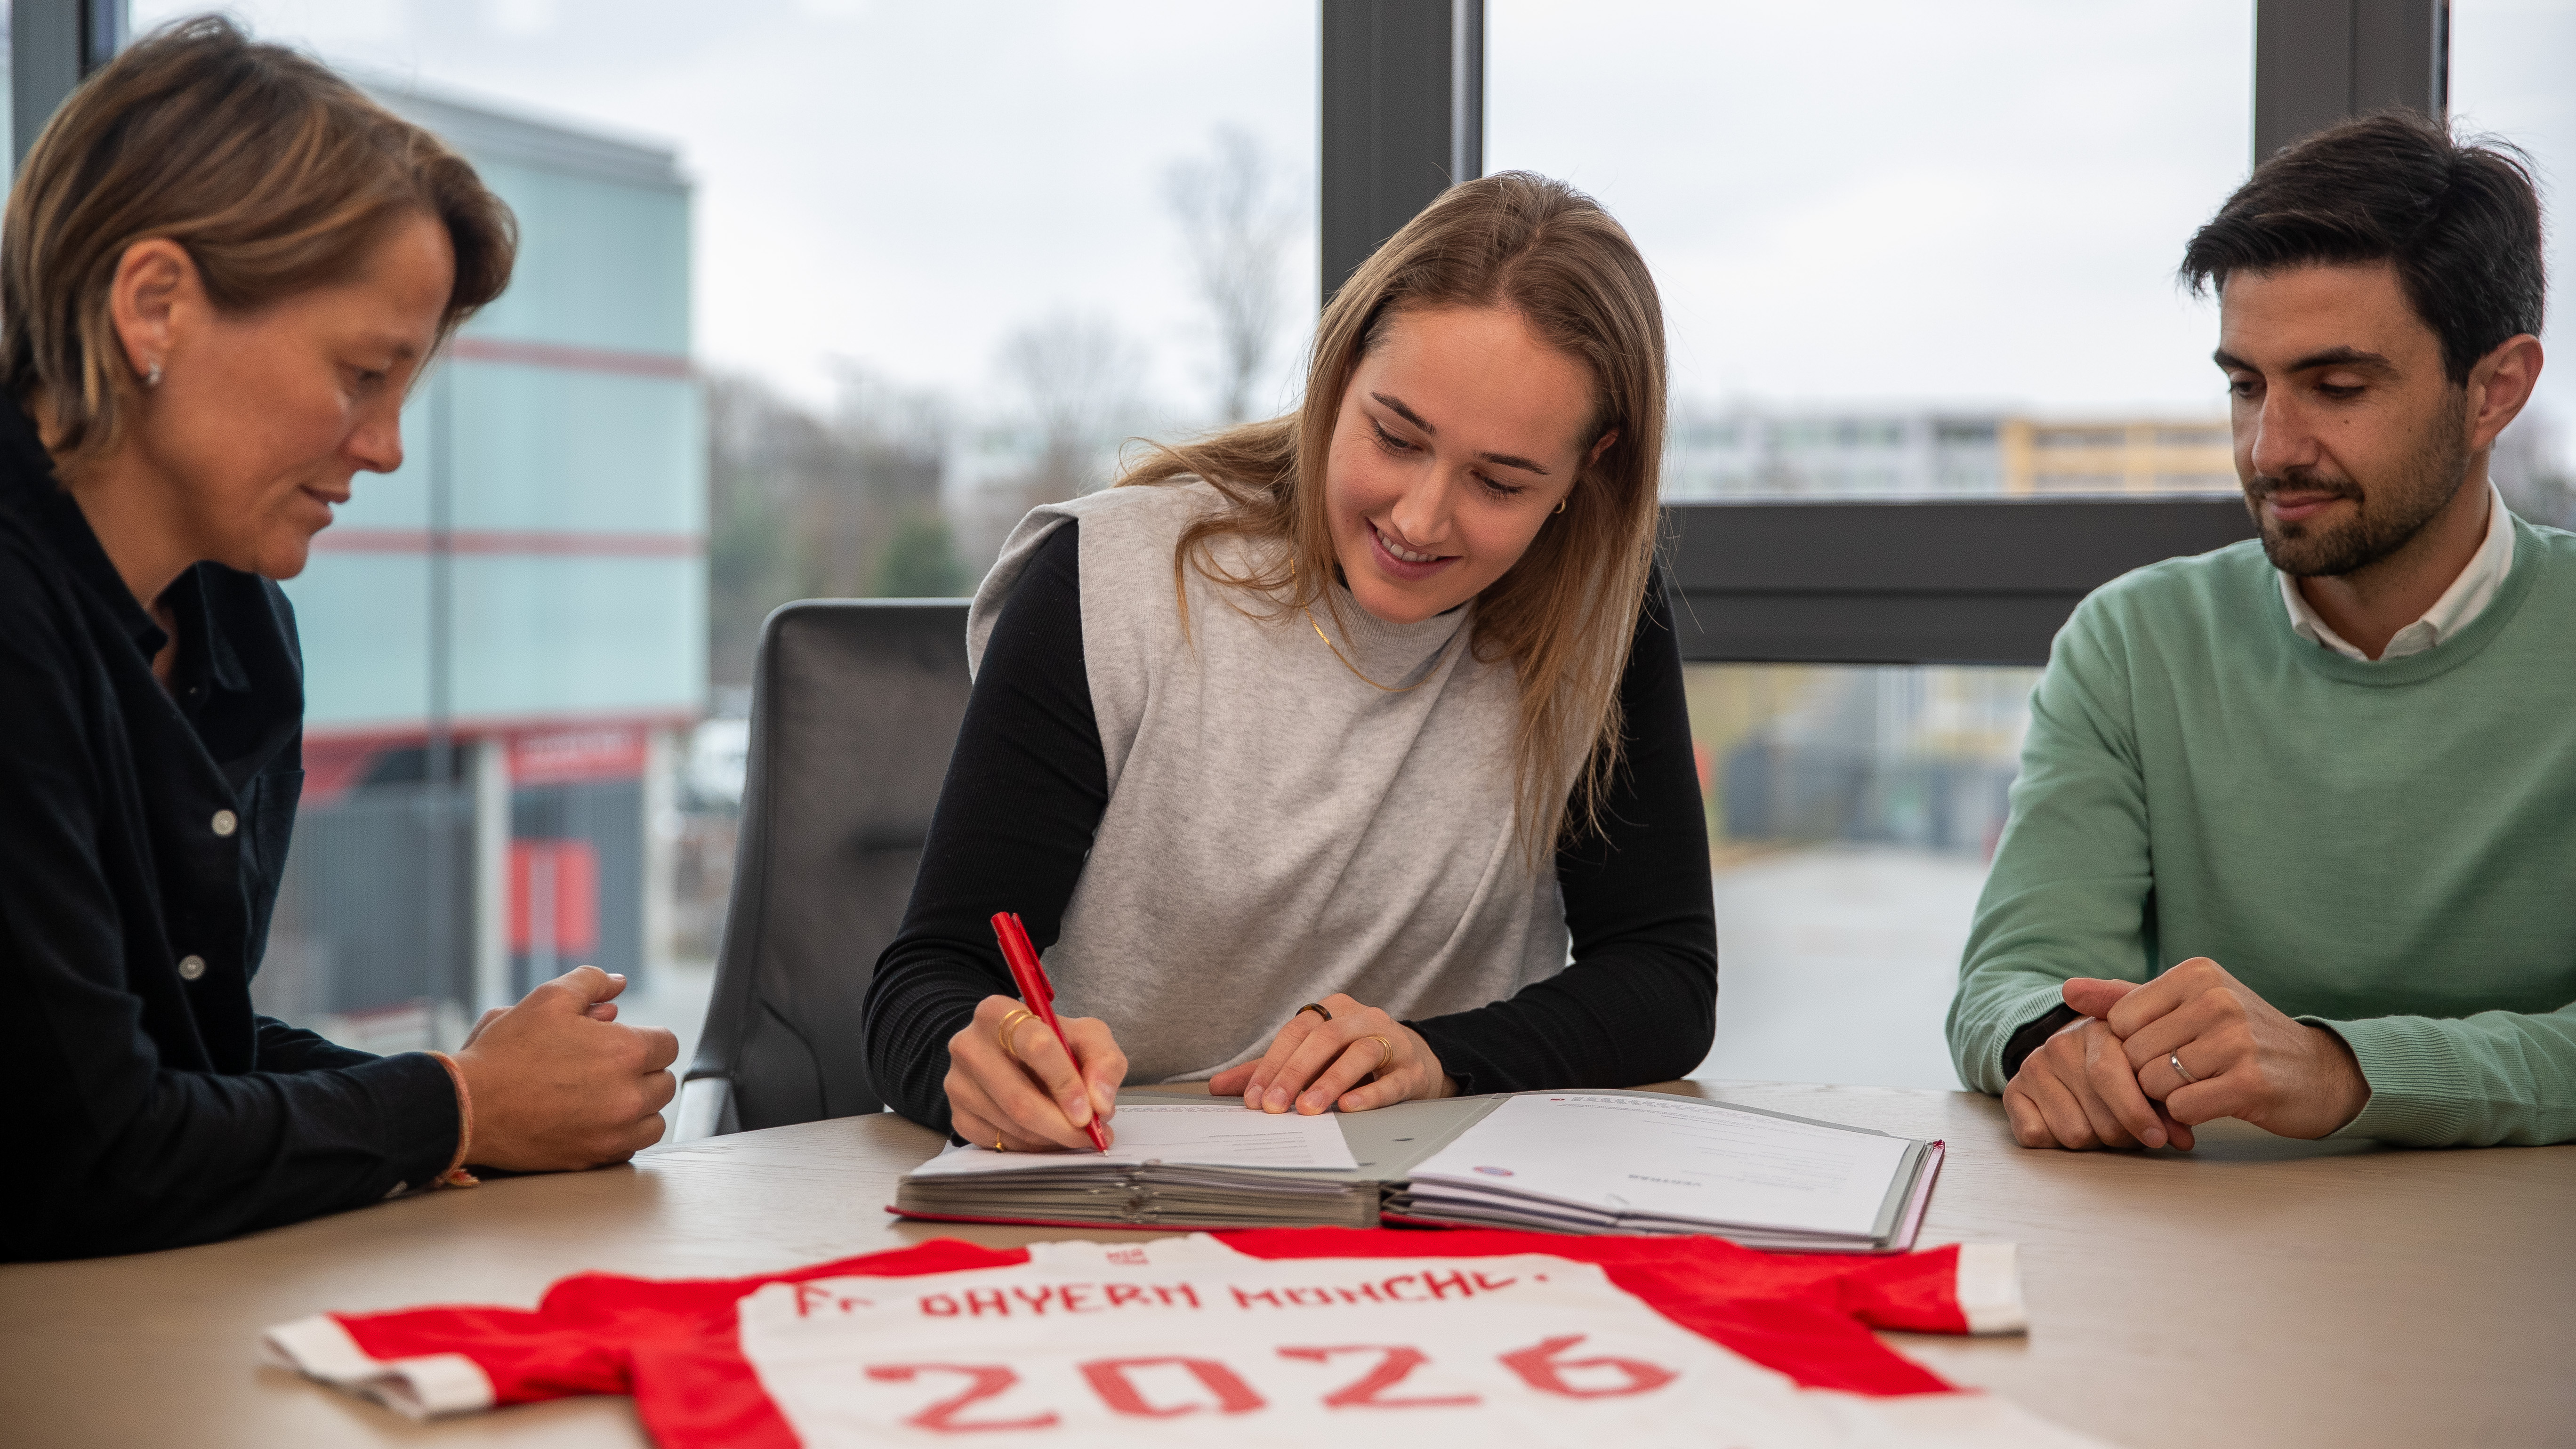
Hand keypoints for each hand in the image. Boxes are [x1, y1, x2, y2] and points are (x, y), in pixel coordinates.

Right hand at [450, 966, 678, 1170]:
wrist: (468, 1106)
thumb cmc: (506, 1051)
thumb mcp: (548, 999)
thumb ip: (591, 983)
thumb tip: (619, 983)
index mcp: (626, 1052)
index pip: (668, 1044)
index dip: (647, 1039)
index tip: (624, 1042)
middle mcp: (630, 1096)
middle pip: (665, 1083)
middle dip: (645, 1071)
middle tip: (609, 1067)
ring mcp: (614, 1132)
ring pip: (654, 1119)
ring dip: (640, 1106)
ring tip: (606, 1094)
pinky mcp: (596, 1158)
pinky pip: (630, 1146)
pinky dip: (621, 1134)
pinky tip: (595, 1120)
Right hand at [945, 995, 1124, 1151]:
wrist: (1009, 1053)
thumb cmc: (1050, 1042)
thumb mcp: (1085, 1036)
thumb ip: (1104, 1061)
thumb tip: (1100, 1103)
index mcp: (997, 1012)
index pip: (1036, 1046)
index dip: (1066, 1083)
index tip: (1089, 1112)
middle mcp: (968, 1045)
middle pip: (1020, 1099)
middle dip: (1063, 1125)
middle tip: (1090, 1136)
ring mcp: (958, 1083)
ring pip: (1012, 1125)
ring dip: (1052, 1137)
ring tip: (1073, 1130)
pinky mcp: (958, 1115)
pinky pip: (1000, 1143)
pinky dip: (1032, 1146)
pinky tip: (1047, 1134)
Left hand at [1207, 993, 1457, 1114]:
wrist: (1413, 1062)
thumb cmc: (1352, 1058)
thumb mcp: (1310, 1059)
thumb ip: (1267, 1070)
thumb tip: (1219, 1087)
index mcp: (1332, 1011)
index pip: (1296, 1032)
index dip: (1272, 1064)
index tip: (1253, 1099)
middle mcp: (1361, 1018)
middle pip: (1324, 1039)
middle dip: (1294, 1074)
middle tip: (1273, 1107)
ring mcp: (1390, 1041)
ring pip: (1360, 1054)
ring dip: (1330, 1082)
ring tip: (1308, 1109)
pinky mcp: (1411, 1069)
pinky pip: (1391, 1080)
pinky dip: (1369, 1094)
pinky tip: (1349, 1108)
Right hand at [2002, 998, 2197, 1151]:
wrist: (2070, 1044)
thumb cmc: (2120, 1058)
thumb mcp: (2148, 1064)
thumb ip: (2168, 1094)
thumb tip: (2181, 1138)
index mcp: (2098, 1030)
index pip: (2109, 1075)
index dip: (2137, 1113)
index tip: (2159, 1137)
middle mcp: (2059, 1045)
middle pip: (2099, 1118)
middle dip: (2124, 1136)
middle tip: (2133, 1131)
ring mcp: (2033, 1067)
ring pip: (2073, 1134)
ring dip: (2094, 1141)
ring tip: (2103, 1123)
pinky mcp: (2012, 1091)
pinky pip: (2036, 1136)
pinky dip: (2055, 1141)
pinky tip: (2071, 1122)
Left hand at [2100, 957, 2369, 1140]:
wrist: (2318, 1072)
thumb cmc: (2240, 1038)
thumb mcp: (2184, 1006)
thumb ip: (2122, 998)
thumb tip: (2066, 990)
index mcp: (2197, 974)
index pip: (2120, 1020)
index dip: (2133, 1046)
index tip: (2166, 1048)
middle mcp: (2216, 999)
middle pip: (2134, 1054)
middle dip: (2148, 1074)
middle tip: (2186, 1074)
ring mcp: (2236, 1039)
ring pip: (2153, 1082)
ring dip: (2168, 1096)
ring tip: (2201, 1085)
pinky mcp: (2250, 1082)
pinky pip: (2182, 1107)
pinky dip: (2188, 1114)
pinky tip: (2214, 1102)